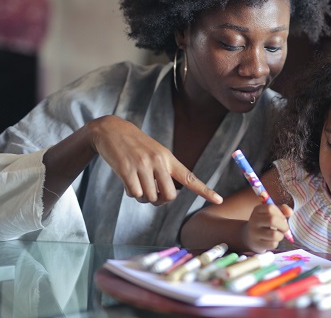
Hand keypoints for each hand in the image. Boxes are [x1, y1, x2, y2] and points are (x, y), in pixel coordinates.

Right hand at [87, 115, 222, 205]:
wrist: (111, 130)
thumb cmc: (135, 145)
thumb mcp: (155, 153)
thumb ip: (163, 172)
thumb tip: (163, 196)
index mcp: (168, 158)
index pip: (190, 178)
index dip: (205, 190)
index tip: (219, 200)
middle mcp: (159, 161)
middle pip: (169, 196)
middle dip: (160, 200)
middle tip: (152, 193)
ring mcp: (143, 165)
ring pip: (150, 197)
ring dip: (143, 196)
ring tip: (136, 181)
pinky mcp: (127, 170)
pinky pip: (135, 194)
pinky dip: (131, 192)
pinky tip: (127, 180)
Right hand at [243, 203, 292, 252]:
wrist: (248, 236)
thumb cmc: (264, 223)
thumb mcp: (271, 214)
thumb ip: (282, 210)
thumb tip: (291, 212)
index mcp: (257, 210)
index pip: (270, 208)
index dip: (280, 213)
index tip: (283, 218)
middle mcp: (253, 220)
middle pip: (272, 220)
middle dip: (284, 225)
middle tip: (285, 228)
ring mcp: (254, 233)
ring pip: (274, 235)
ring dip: (281, 235)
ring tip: (278, 235)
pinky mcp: (256, 244)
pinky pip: (272, 244)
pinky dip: (276, 243)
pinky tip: (272, 241)